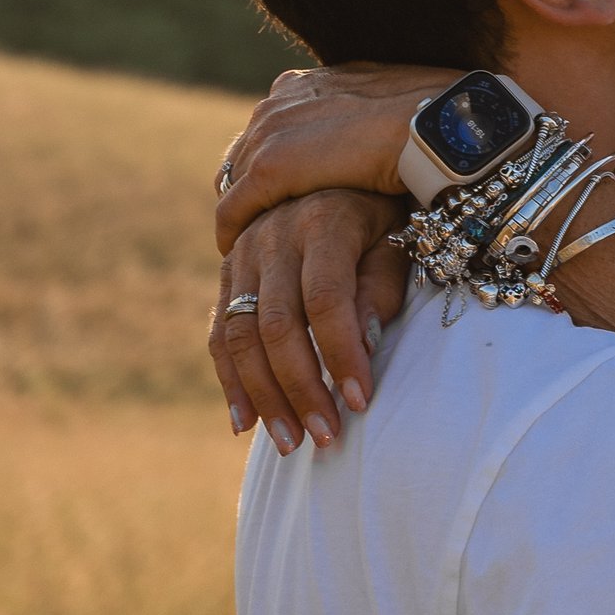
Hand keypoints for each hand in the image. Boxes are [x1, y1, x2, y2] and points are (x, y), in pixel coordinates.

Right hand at [211, 188, 407, 455]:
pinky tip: (245, 423)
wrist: (333, 169)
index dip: (341, 353)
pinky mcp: (227, 273)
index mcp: (323, 221)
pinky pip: (219, 334)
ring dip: (264, 396)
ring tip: (292, 444)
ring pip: (242, 335)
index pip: (326, 298)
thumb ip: (380, 286)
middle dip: (301, 388)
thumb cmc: (379, 213)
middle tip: (325, 438)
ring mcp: (243, 254)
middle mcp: (274, 236)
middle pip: (277, 324)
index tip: (360, 402)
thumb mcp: (395, 237)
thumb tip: (361, 346)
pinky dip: (230, 381)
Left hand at [214, 65, 443, 249]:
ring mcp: (271, 132)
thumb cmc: (427, 118)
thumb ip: (358, 116)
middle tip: (255, 224)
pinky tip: (238, 250)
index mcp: (304, 84)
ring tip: (248, 242)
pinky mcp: (271, 168)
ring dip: (240, 211)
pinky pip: (234, 209)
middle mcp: (279, 101)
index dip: (266, 165)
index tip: (275, 195)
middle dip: (246, 189)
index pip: (266, 129)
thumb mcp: (383, 109)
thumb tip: (365, 130)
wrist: (434, 124)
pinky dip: (232, 231)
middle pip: (242, 155)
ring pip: (233, 181)